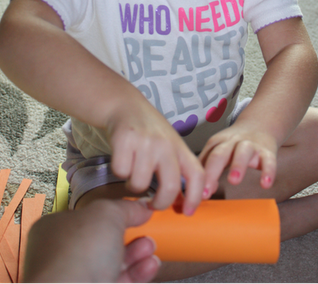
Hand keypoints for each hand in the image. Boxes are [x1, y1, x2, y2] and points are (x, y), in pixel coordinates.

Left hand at [23, 198, 157, 283]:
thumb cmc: (76, 255)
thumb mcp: (106, 214)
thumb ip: (125, 207)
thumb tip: (140, 207)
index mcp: (54, 228)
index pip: (87, 216)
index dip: (113, 213)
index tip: (136, 212)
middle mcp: (62, 254)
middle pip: (103, 242)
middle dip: (130, 237)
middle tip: (146, 233)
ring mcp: (75, 277)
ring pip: (112, 264)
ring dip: (136, 255)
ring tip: (150, 249)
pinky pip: (117, 281)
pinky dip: (135, 274)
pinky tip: (149, 266)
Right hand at [107, 100, 205, 214]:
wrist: (126, 105)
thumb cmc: (149, 132)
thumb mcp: (170, 146)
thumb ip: (176, 169)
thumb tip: (180, 202)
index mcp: (181, 148)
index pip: (197, 176)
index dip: (195, 197)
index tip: (188, 212)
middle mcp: (166, 146)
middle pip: (170, 187)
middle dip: (160, 204)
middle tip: (152, 204)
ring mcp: (146, 143)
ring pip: (140, 184)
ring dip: (134, 186)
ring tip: (134, 173)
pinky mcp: (125, 141)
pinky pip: (121, 172)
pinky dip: (119, 172)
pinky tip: (123, 160)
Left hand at [199, 124, 279, 196]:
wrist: (261, 125)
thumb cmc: (235, 144)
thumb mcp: (219, 150)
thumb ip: (209, 169)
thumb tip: (206, 191)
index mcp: (218, 142)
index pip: (207, 157)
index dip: (202, 175)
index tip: (199, 194)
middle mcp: (233, 142)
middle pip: (220, 153)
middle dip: (212, 171)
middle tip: (207, 190)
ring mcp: (251, 146)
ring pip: (244, 152)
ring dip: (238, 165)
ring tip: (234, 181)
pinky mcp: (267, 152)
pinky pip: (269, 161)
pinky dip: (268, 172)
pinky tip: (266, 184)